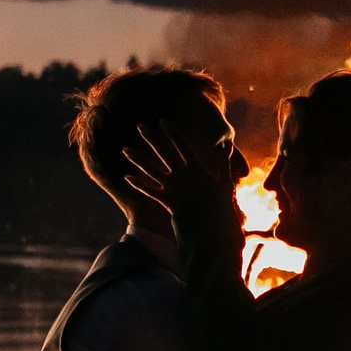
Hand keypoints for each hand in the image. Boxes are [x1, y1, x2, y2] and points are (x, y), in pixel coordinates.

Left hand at [122, 120, 240, 210]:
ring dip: (137, 159)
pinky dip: (138, 184)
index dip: (171, 132)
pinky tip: (127, 177)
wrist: (211, 229)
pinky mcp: (166, 201)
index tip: (162, 121)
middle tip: (139, 126)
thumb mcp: (224, 182)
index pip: (181, 145)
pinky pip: (149, 191)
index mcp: (196, 168)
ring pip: (150, 170)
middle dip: (151, 138)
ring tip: (125, 150)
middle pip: (163, 152)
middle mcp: (181, 175)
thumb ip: (224, 162)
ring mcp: (172, 188)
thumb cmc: (220, 207)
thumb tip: (226, 145)